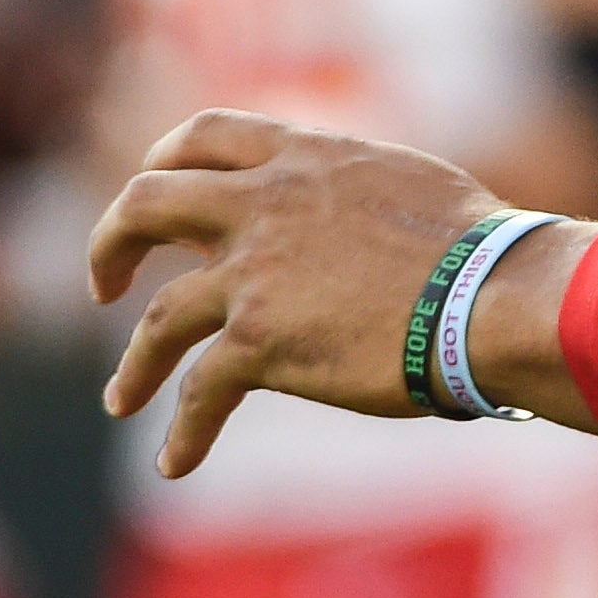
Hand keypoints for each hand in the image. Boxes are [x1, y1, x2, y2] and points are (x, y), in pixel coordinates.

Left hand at [89, 112, 548, 476]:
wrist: (493, 297)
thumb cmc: (483, 247)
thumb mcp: (407, 183)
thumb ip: (354, 191)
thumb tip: (353, 217)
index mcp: (305, 158)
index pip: (206, 135)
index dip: (166, 160)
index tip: (158, 191)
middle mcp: (265, 204)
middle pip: (146, 203)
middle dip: (111, 244)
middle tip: (104, 285)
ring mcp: (255, 274)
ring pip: (159, 316)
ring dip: (135, 362)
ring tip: (122, 397)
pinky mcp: (262, 342)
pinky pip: (200, 392)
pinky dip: (183, 431)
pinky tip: (176, 462)